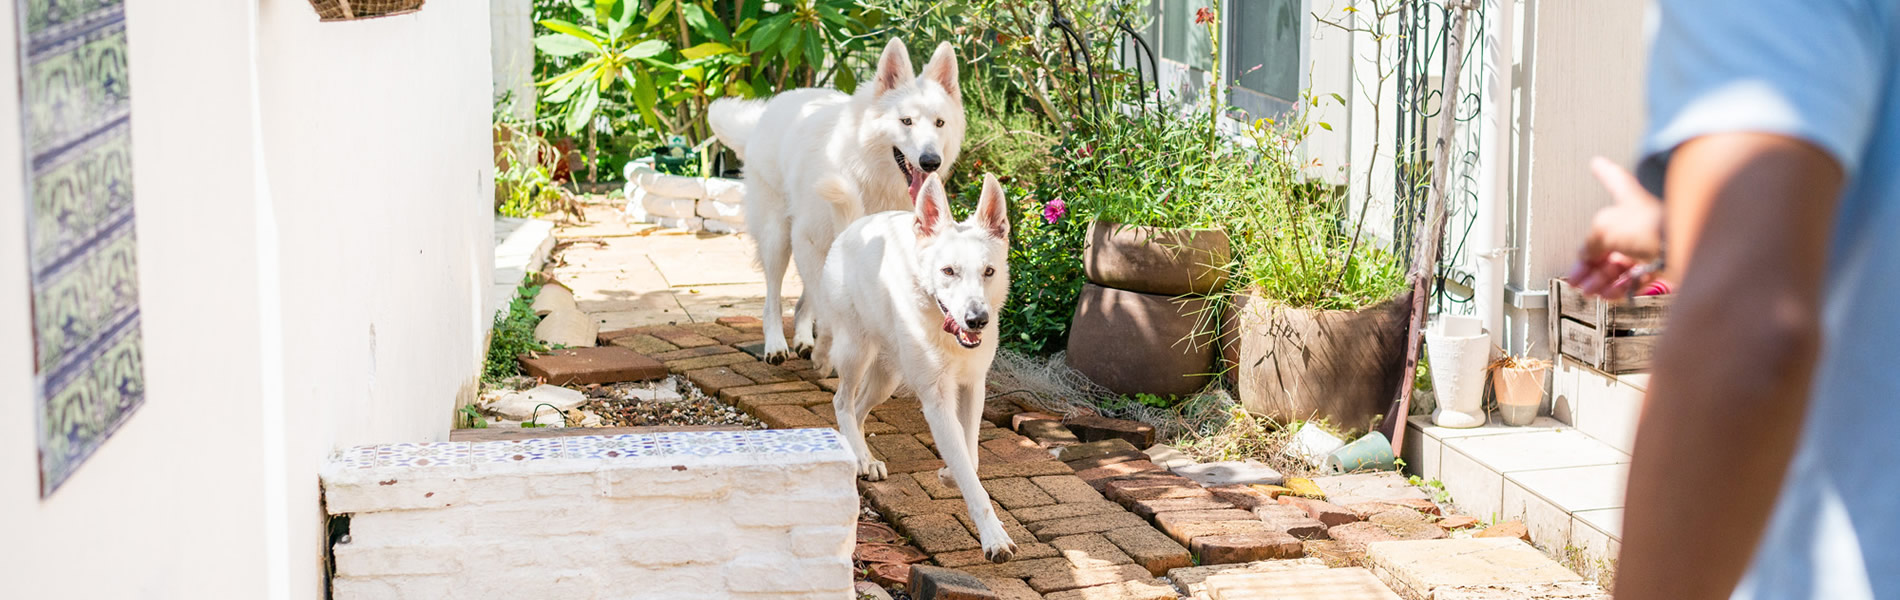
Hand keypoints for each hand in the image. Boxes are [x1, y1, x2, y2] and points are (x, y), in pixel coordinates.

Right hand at [1569, 157, 1664, 296]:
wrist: (1681, 246)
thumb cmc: (1650, 226)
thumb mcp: (1604, 229)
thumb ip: (1589, 243)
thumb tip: (1584, 256)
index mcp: (1629, 201)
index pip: (1615, 180)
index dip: (1605, 172)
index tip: (1598, 164)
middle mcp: (1640, 221)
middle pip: (1608, 242)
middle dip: (1589, 262)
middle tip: (1576, 276)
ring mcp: (1649, 245)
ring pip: (1619, 265)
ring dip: (1600, 279)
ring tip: (1589, 289)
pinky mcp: (1658, 267)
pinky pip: (1634, 279)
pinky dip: (1618, 287)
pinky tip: (1607, 292)